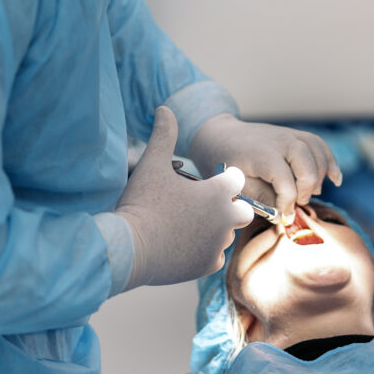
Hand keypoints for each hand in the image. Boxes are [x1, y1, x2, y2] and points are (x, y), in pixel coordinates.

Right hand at [115, 107, 253, 290]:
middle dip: (229, 207)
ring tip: (185, 226)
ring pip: (226, 234)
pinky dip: (203, 251)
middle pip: (244, 210)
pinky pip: (215, 256)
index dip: (224, 179)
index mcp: (219, 192)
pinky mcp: (209, 265)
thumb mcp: (152, 164)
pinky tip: (182, 245)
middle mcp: (226, 219)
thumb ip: (164, 135)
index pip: (238, 179)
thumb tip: (164, 109)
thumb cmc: (142, 203)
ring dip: (213, 229)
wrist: (129, 247)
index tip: (208, 183)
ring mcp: (219, 244)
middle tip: (202, 207)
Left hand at [188, 114, 341, 217]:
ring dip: (321, 176)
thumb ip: (261, 199)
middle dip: (306, 189)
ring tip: (313, 194)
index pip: (286, 183)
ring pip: (318, 153)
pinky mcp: (296, 135)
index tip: (283, 216)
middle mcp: (280, 141)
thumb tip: (284, 212)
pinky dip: (330, 162)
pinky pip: (320, 145)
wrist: (223, 136)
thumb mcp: (238, 185)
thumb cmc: (229, 163)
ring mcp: (290, 135)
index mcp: (263, 155)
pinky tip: (335, 179)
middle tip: (299, 202)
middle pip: (307, 165)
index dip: (287, 204)